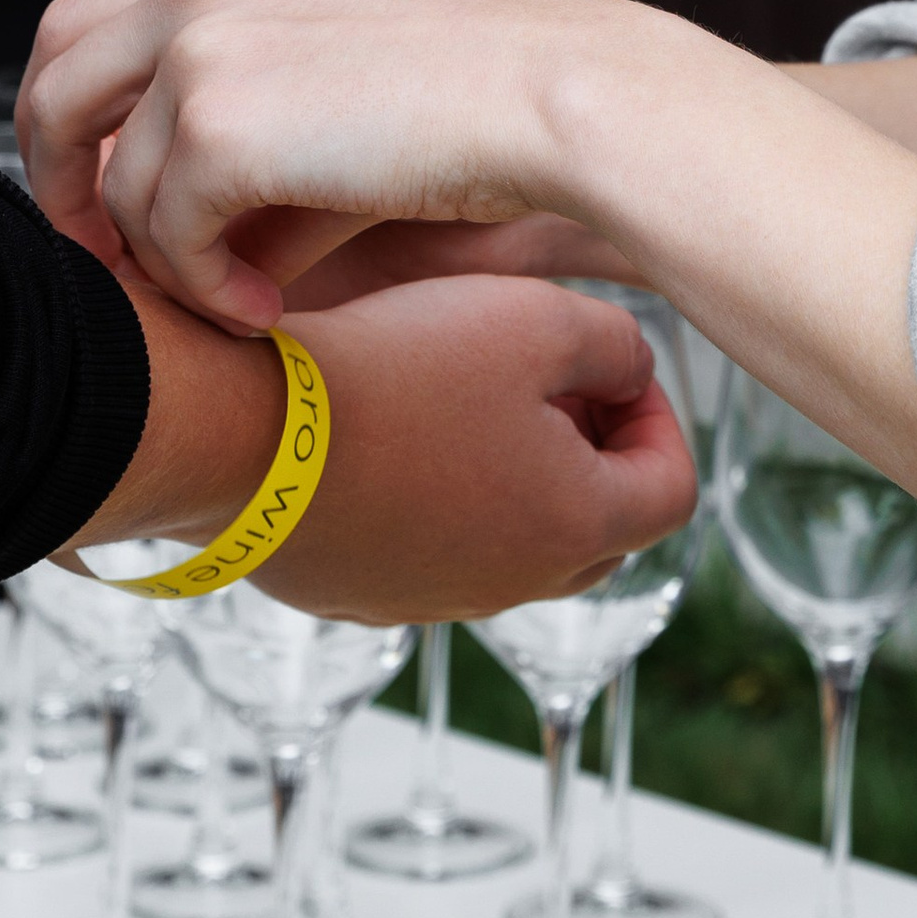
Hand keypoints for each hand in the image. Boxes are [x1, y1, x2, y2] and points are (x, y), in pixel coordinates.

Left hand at [22, 0, 916, 514]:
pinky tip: (272, 309)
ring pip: (109, 178)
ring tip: (247, 301)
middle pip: (50, 81)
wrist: (559, 103)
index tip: (109, 210)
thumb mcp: (330, 97)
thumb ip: (233, 144)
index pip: (82, 30)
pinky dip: (206, 288)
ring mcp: (199, 43)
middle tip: (118, 265)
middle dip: (61, 186)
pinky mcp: (213, 119)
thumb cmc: (469, 109)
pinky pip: (161, 232)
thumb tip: (155, 240)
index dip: (73, 127)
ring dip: (162, 259)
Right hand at [78, 268, 694, 619]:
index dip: (661, 417)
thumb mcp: (537, 317)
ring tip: (467, 393)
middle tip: (552, 381)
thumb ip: (617, 346)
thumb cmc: (398, 366)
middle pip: (598, 530)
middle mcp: (512, 585)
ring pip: (513, 542)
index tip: (612, 365)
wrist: (245, 431)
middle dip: (592, 451)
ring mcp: (431, 599)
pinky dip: (438, 497)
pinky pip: (431, 550)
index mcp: (574, 527)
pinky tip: (394, 428)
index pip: (671, 491)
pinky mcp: (360, 593)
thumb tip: (628, 376)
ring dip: (515, 475)